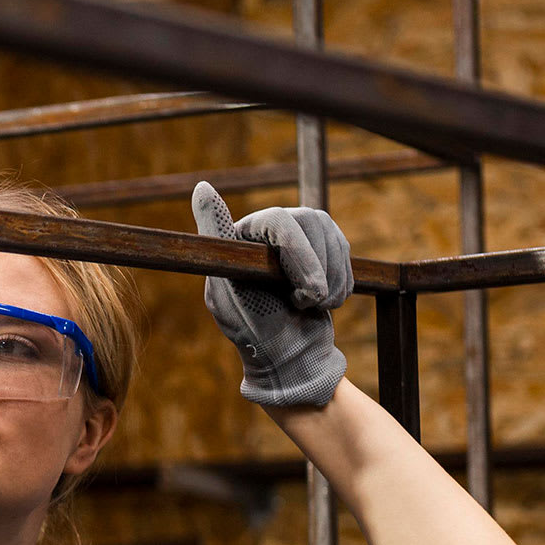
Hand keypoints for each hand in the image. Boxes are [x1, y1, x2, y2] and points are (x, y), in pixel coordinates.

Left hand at [190, 180, 350, 407]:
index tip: (274, 245)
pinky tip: (322, 301)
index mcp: (239, 238)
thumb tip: (201, 187)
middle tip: (311, 300)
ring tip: (311, 305)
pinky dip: (340, 281)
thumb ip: (217, 246)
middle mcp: (268, 229)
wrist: (291, 356)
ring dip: (328, 278)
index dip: (291, 244)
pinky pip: (343, 250)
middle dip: (314, 267)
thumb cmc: (253, 331)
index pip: (273, 223)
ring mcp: (299, 234)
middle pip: (308, 224)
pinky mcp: (324, 246)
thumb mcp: (227, 295)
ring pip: (330, 235)